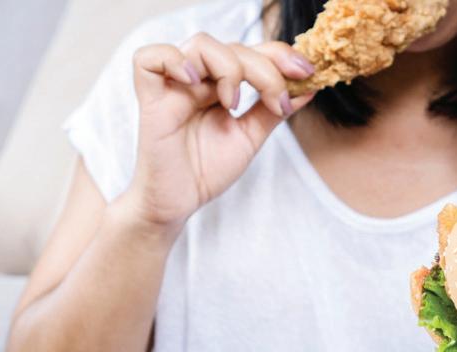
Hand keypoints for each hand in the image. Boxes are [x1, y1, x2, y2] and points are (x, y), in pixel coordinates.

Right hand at [124, 34, 315, 230]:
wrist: (179, 203)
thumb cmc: (207, 170)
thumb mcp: (249, 137)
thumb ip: (272, 110)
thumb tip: (308, 88)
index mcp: (220, 84)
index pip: (251, 51)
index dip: (279, 54)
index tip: (306, 72)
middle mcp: (198, 79)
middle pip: (232, 46)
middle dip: (265, 69)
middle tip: (277, 100)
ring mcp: (173, 86)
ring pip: (200, 44)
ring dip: (228, 67)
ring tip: (233, 103)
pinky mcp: (151, 100)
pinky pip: (149, 59)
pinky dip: (174, 61)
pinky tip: (195, 83)